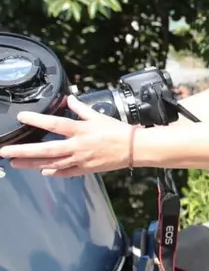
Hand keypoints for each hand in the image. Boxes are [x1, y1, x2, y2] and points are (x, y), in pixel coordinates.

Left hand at [0, 95, 132, 176]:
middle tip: (5, 151)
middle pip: (47, 149)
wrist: (134, 148)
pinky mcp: (86, 169)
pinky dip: (53, 172)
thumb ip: (81, 108)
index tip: (22, 116)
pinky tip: (42, 171)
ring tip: (14, 163)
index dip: (38, 119)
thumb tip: (70, 98)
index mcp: (82, 130)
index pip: (56, 124)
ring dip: (31, 164)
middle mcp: (78, 146)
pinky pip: (66, 172)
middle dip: (24, 151)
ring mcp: (81, 160)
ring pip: (51, 163)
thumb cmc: (118, 131)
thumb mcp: (99, 116)